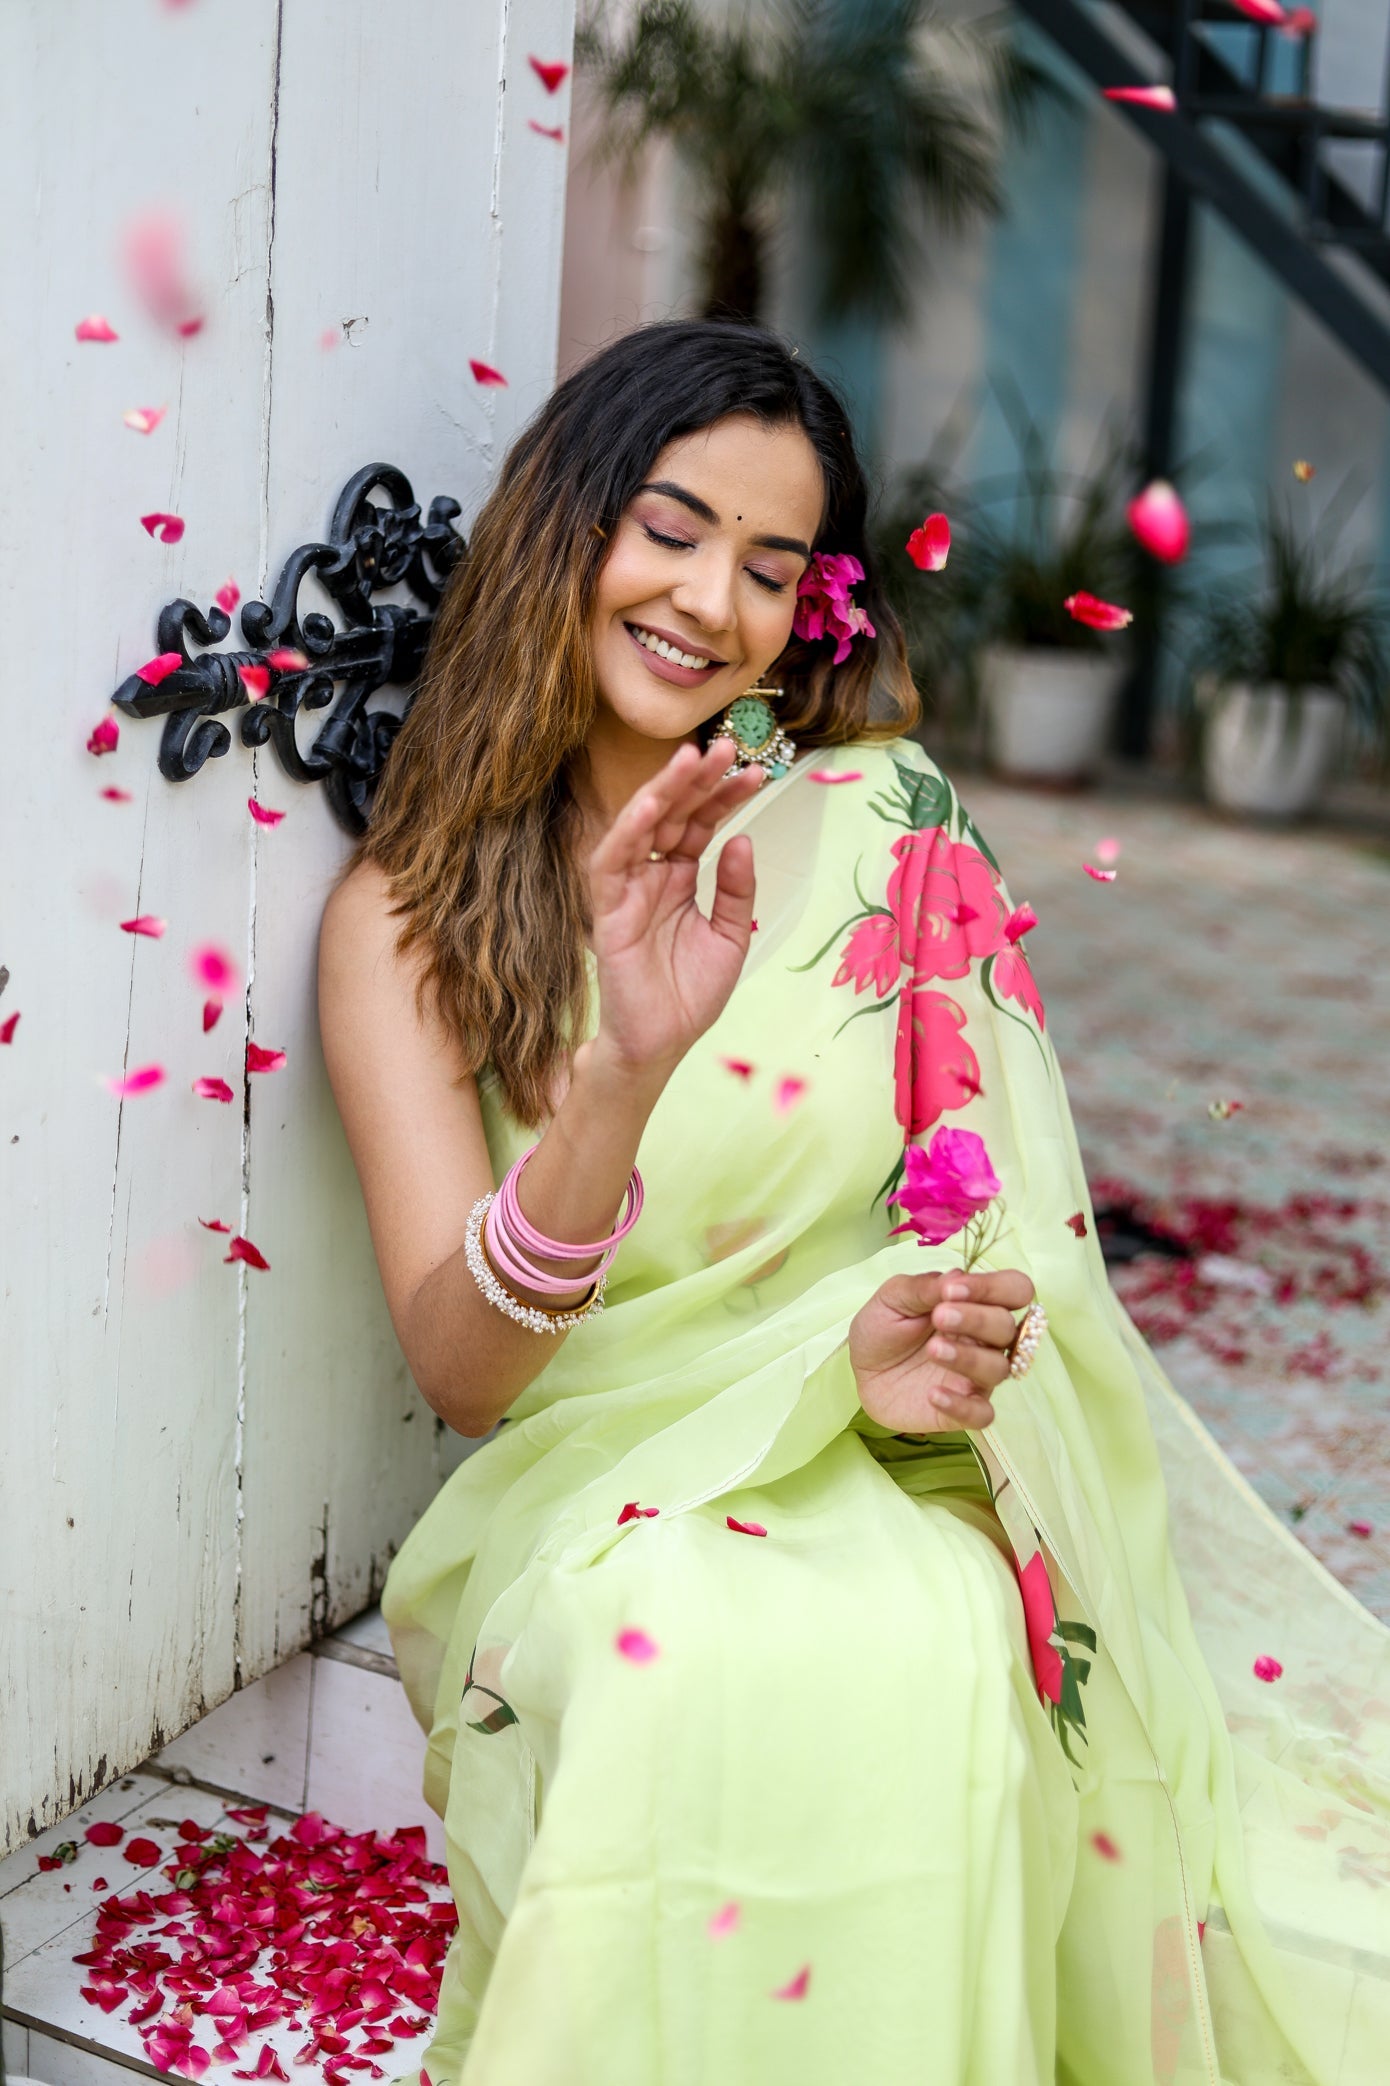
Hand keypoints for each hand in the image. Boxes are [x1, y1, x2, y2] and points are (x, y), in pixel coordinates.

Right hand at [586, 737, 763, 1075]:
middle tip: (726, 746)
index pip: (701, 824)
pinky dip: (628, 832)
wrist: (662, 1043)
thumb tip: (744, 840)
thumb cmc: (690, 994)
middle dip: (698, 780)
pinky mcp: (606, 910)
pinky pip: (612, 863)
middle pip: (674, 814)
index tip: (756, 772)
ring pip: (641, 827)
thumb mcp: (730, 936)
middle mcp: (652, 875)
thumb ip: (737, 890)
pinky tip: (649, 806)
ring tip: (691, 759)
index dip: (725, 797)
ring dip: (663, 791)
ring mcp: (627, 889)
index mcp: (680, 877)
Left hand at [848, 1268, 1036, 1435]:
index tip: (953, 1289)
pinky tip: (933, 1394)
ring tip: (933, 1350)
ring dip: (969, 1357)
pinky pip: (982, 1414)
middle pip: (1007, 1327)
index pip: (1014, 1290)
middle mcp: (985, 1340)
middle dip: (978, 1319)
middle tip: (940, 1316)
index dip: (993, 1287)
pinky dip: (963, 1406)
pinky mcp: (964, 1409)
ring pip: (999, 1368)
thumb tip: (957, 1277)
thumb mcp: (894, 1298)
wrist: (860, 1370)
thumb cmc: (883, 1327)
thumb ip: (925, 1288)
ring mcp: (977, 1376)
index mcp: (976, 1304)